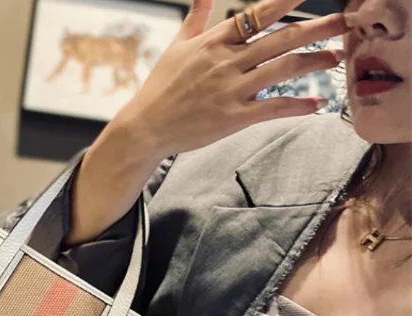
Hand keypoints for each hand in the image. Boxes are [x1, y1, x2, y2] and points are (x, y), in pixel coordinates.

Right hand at [117, 0, 349, 159]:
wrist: (145, 127)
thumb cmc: (160, 87)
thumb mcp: (177, 46)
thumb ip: (197, 17)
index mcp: (215, 41)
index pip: (259, 14)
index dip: (288, 0)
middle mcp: (227, 61)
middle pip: (282, 38)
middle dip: (318, 29)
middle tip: (346, 22)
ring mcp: (231, 90)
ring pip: (283, 69)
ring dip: (314, 62)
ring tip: (336, 58)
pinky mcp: (233, 118)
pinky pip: (273, 108)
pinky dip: (297, 105)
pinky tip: (316, 103)